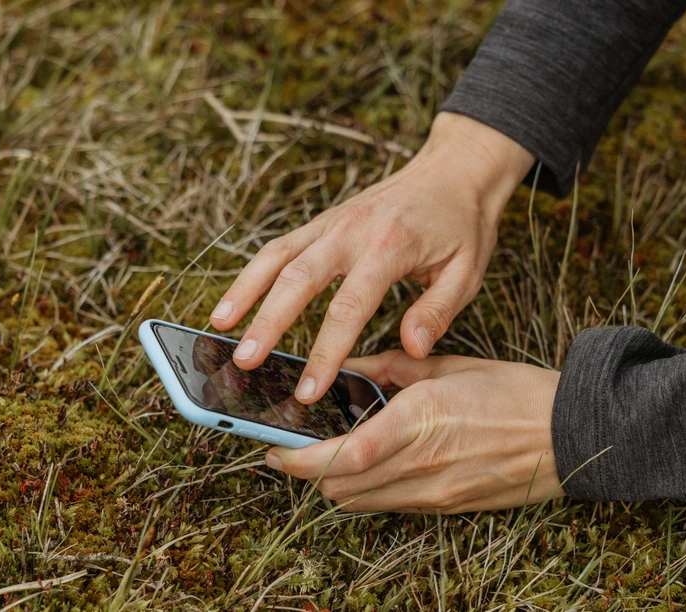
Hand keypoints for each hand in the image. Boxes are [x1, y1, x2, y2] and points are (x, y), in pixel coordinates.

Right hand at [210, 113, 534, 404]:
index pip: (348, 307)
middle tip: (245, 364)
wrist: (454, 169)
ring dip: (244, 294)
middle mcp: (351, 230)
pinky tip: (233, 304)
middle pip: (297, 280)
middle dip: (267, 324)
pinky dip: (251, 274)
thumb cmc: (462, 225)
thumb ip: (438, 312)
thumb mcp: (467, 272)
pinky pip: (279, 247)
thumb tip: (410, 350)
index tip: (309, 390)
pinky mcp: (322, 221)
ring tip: (218, 331)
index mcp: (389, 247)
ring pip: (276, 258)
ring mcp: (331, 222)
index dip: (325, 352)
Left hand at [263, 351, 563, 513]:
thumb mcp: (447, 367)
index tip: (272, 448)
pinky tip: (365, 466)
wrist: (569, 435)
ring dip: (331, 484)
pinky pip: (388, 505)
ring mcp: (434, 493)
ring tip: (321, 457)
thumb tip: (347, 368)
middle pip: (339, 488)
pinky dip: (365, 490)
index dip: (299, 460)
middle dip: (305, 473)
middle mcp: (422, 465)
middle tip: (287, 450)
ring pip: (358, 502)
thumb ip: (390, 368)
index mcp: (421, 420)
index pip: (344, 455)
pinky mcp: (445, 507)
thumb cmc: (514, 393)